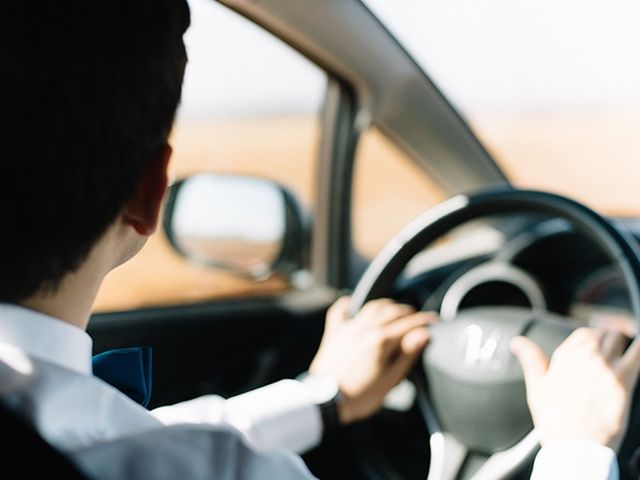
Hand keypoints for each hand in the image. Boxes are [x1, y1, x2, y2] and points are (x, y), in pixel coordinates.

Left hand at [309, 296, 435, 423]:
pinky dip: (349, 304)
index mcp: (381, 341)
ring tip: (395, 310)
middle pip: (392, 311)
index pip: (409, 324)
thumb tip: (423, 334)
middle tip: (417, 317)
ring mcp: (348, 328)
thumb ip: (407, 354)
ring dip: (386, 305)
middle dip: (408, 311)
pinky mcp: (334, 332)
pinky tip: (355, 304)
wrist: (325, 402)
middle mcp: (365, 329)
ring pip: (371, 307)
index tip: (434, 320)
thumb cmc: (359, 396)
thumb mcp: (390, 380)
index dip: (424, 320)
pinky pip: (340, 310)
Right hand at [511, 328, 639, 449]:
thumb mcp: (536, 388)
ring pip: (620, 337)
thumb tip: (518, 342)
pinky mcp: (623, 379)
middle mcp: (583, 357)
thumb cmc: (556, 422)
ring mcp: (604, 366)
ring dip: (624, 343)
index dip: (593, 340)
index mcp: (563, 357)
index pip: (584, 334)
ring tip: (627, 353)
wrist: (574, 447)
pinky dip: (639, 347)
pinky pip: (638, 352)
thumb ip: (530, 359)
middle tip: (614, 353)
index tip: (597, 349)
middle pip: (604, 333)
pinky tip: (639, 350)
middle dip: (610, 340)